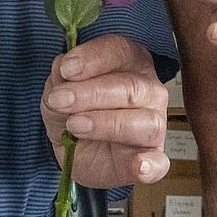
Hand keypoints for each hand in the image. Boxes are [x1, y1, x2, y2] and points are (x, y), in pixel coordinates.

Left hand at [41, 35, 169, 187]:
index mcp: (129, 62)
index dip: (93, 58)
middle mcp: (148, 90)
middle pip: (131, 86)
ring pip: (144, 121)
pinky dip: (150, 164)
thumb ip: (60, 78)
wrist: (74, 151)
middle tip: (61, 101)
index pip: (120, 50)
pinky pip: (159, 162)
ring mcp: (154, 124)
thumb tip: (63, 69)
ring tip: (76, 126)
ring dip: (106, 124)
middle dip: (92, 93)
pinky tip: (139, 165)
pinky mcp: (152, 157)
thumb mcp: (58, 91)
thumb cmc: (74, 111)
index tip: (67, 69)